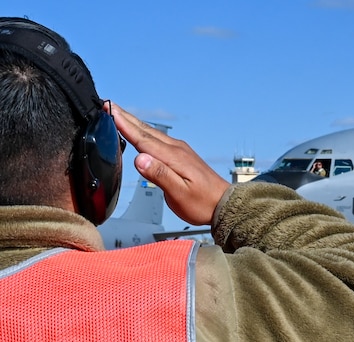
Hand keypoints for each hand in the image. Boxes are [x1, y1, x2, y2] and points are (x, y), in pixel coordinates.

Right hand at [107, 103, 229, 224]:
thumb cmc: (202, 203)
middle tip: (109, 105)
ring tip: (120, 114)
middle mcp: (177, 149)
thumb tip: (139, 159)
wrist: (223, 204)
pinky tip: (142, 134)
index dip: (124, 125)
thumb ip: (159, 175)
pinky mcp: (182, 155)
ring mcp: (180, 151)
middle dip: (126, 118)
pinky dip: (145, 133)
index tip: (110, 110)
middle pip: (146, 131)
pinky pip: (159, 139)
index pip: (143, 138)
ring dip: (135, 123)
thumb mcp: (178, 194)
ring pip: (152, 134)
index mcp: (173, 157)